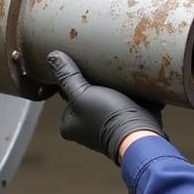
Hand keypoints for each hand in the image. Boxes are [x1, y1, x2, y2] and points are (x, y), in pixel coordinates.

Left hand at [48, 50, 164, 162]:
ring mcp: (106, 128)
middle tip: (104, 69)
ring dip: (113, 87)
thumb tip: (52, 57)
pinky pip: (124, 103)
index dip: (77, 77)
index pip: (68, 93)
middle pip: (89, 95)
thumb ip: (67, 76)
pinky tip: (131, 84)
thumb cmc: (106, 118)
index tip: (86, 65)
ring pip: (107, 98)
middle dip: (97, 83)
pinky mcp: (125, 124)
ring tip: (119, 75)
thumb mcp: (81, 93)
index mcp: (69, 125)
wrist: (141, 137)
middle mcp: (85, 129)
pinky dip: (127, 94)